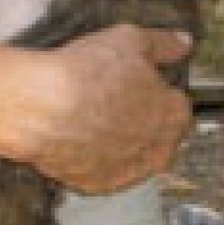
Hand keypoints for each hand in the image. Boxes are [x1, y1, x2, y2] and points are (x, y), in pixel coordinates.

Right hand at [16, 24, 192, 194]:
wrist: (41, 107)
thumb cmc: (85, 74)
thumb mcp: (128, 39)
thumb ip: (162, 43)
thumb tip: (182, 43)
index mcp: (174, 116)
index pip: (176, 104)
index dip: (153, 90)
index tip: (133, 82)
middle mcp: (158, 151)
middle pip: (155, 134)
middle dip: (139, 119)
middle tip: (108, 98)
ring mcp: (127, 173)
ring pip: (128, 155)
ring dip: (116, 140)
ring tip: (86, 116)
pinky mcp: (95, 185)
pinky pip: (99, 170)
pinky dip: (90, 156)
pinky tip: (74, 135)